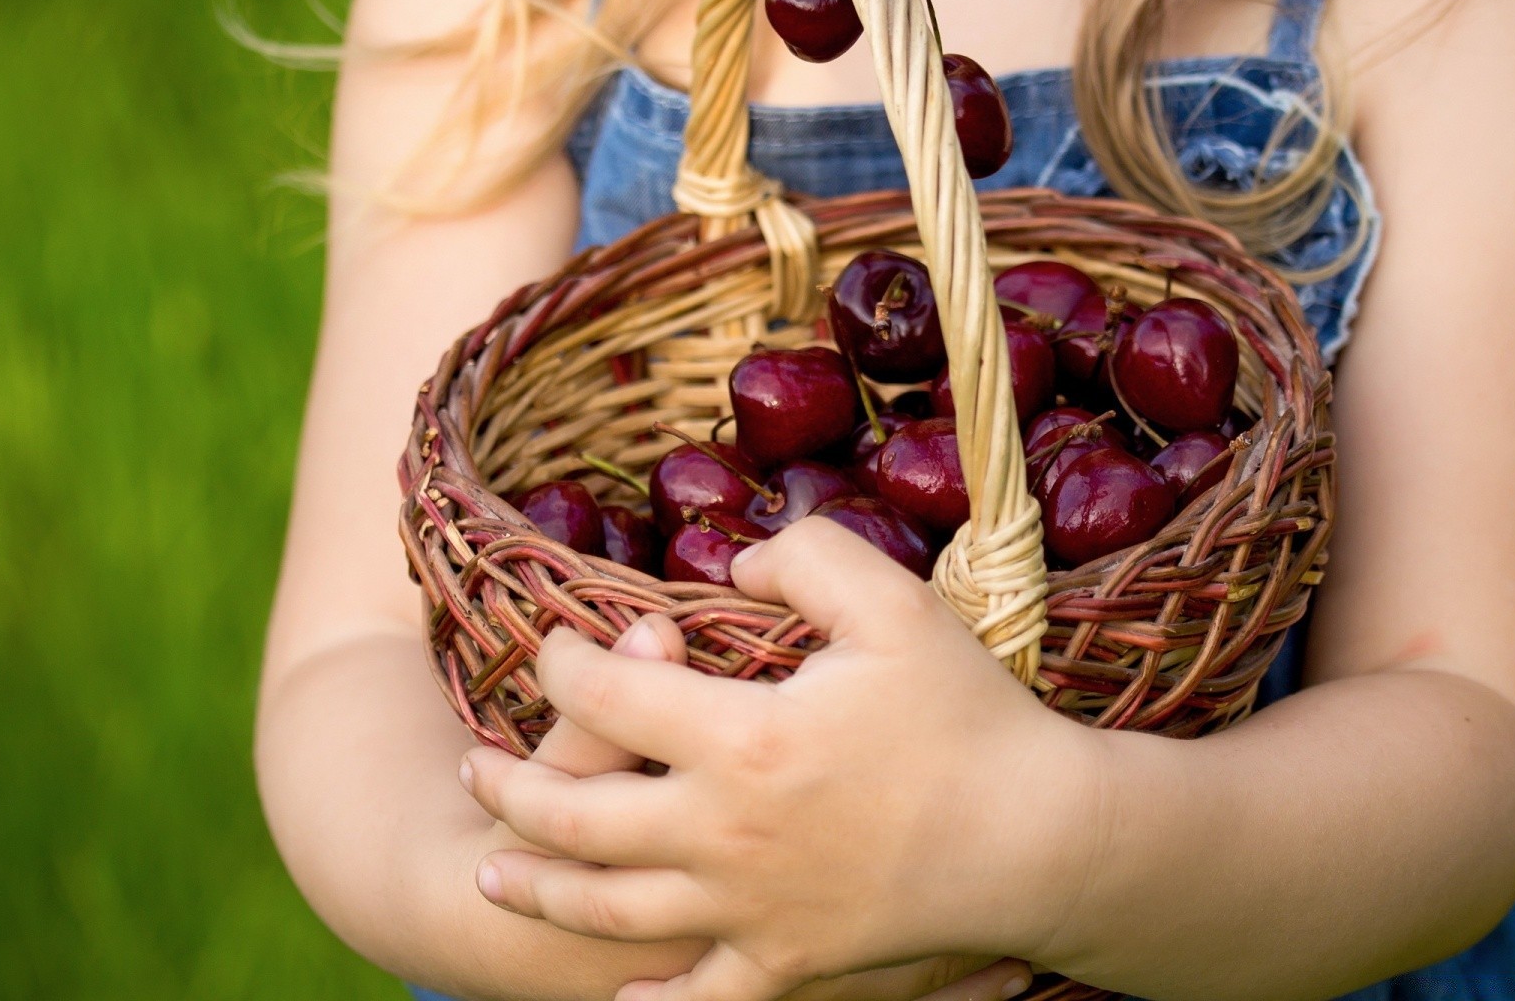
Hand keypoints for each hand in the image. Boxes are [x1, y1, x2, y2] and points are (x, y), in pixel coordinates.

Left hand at [461, 518, 1100, 1000]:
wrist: (1040, 840)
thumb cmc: (968, 717)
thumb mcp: (891, 603)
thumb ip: (801, 558)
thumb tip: (726, 569)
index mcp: (740, 738)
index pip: (606, 694)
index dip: (561, 663)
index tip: (554, 648)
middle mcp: (722, 835)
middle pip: (578, 817)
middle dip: (512, 790)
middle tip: (473, 773)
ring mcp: (749, 911)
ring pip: (610, 912)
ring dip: (540, 891)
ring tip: (495, 874)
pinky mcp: (788, 964)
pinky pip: (699, 999)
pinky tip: (617, 998)